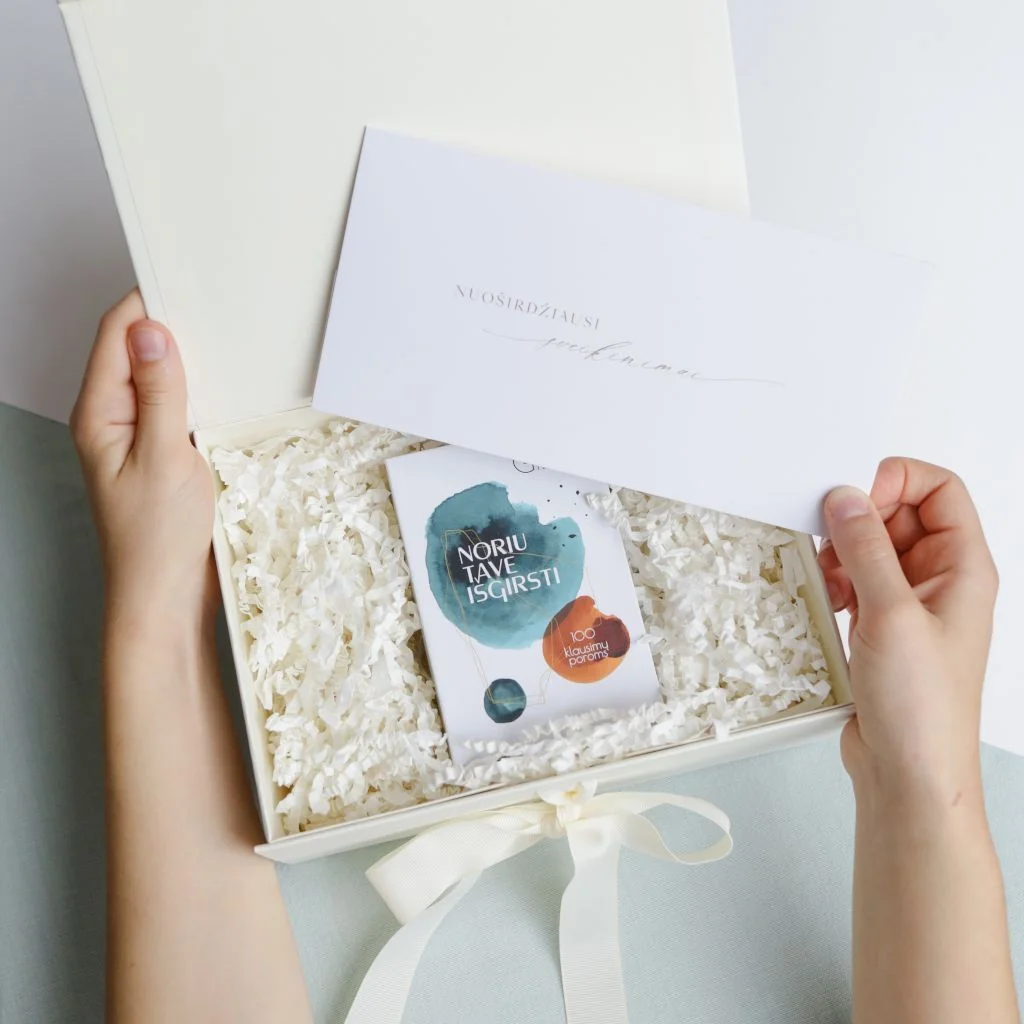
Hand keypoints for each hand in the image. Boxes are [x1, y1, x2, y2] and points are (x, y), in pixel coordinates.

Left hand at [71, 291, 215, 625]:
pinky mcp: (164, 453)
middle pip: (136, 350)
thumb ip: (159, 392)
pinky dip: (201, 391)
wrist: (167, 597)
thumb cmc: (157, 540)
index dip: (149, 302)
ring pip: (161, 377)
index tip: (189, 281)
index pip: (117, 335)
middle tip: (218, 307)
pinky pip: (178, 406)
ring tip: (228, 343)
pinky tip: (227, 390)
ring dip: (191, 360)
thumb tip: (151, 330)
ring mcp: (139, 436)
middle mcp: (114, 418)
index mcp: (99, 413)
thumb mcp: (164, 457)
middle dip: (173, 326)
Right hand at [819, 458, 997, 802]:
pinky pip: (857, 581)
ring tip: (831, 581)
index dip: (897, 481)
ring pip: (872, 549)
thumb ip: (867, 550)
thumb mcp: (891, 615)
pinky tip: (829, 602)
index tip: (855, 498)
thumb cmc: (923, 708)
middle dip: (859, 522)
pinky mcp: (882, 626)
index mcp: (964, 568)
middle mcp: (941, 580)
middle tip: (832, 543)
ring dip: (843, 555)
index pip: (939, 490)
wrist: (909, 774)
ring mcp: (910, 604)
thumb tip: (846, 498)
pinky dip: (836, 582)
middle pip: (900, 515)